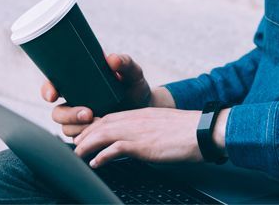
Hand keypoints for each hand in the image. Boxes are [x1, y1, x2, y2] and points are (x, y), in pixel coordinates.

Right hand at [41, 53, 174, 138]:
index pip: (53, 85)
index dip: (48, 90)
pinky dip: (88, 139)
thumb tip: (112, 59)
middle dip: (69, 115)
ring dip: (80, 128)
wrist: (145, 109)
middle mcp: (75, 103)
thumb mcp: (132, 73)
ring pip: (66, 128)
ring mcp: (79, 121)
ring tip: (101, 122)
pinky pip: (79, 141)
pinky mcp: (88, 136)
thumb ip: (124, 64)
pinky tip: (102, 134)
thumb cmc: (134, 87)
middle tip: (88, 114)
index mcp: (78, 84)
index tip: (53, 95)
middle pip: (58, 112)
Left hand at [72, 106, 229, 167]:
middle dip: (85, 135)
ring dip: (87, 145)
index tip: (85, 137)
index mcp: (142, 114)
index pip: (110, 117)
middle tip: (75, 148)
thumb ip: (148, 132)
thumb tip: (139, 144)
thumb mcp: (163, 127)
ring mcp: (139, 130)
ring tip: (78, 156)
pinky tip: (96, 163)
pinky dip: (102, 156)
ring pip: (103, 133)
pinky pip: (115, 148)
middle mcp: (137, 119)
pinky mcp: (143, 144)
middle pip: (102, 123)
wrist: (204, 131)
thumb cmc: (189, 132)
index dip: (94, 127)